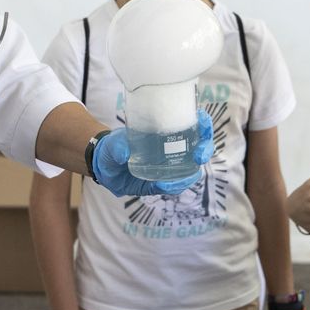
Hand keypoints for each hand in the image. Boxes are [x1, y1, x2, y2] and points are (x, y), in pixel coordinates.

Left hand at [90, 110, 214, 196]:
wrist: (104, 167)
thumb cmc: (113, 146)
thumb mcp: (113, 142)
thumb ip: (118, 146)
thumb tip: (125, 153)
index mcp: (166, 132)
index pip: (193, 124)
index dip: (203, 123)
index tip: (203, 122)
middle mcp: (173, 150)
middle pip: (199, 148)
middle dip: (205, 150)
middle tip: (199, 156)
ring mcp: (169, 167)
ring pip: (190, 170)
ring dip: (190, 173)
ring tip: (182, 177)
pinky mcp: (161, 183)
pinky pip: (173, 186)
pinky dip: (173, 186)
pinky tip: (166, 186)